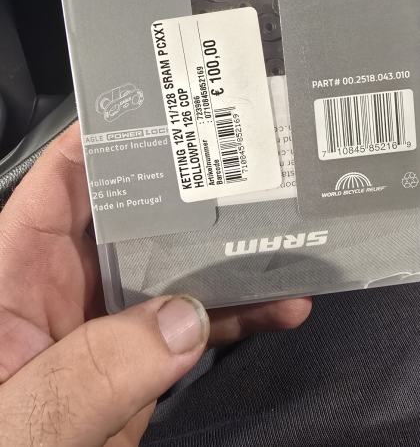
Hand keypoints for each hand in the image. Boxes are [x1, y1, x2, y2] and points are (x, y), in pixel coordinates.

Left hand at [0, 123, 310, 445]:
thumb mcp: (21, 418)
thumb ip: (92, 370)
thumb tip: (184, 318)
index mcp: (18, 272)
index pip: (63, 180)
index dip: (109, 135)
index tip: (169, 109)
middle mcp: (66, 285)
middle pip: (134, 214)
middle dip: (191, 188)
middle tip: (253, 165)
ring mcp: (108, 325)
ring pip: (176, 268)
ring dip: (233, 256)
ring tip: (287, 236)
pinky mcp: (139, 363)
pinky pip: (195, 327)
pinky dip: (239, 315)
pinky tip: (283, 307)